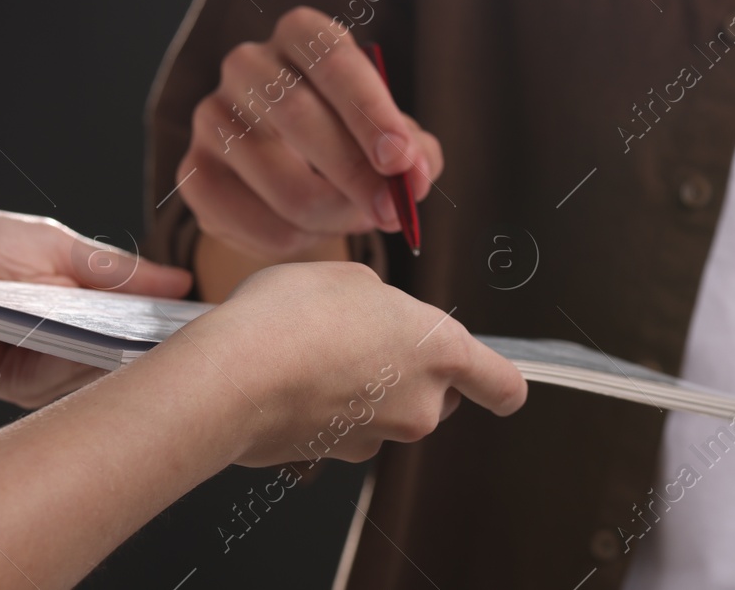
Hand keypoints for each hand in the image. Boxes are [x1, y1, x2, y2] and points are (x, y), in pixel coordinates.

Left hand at [0, 205, 191, 405]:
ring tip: (153, 351)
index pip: (139, 310)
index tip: (211, 320)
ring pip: (94, 374)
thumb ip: (112, 267)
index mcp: (77, 288)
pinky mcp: (4, 384)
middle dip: (154, 346)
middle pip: (124, 348)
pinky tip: (97, 359)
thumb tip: (179, 282)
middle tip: (193, 341)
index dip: (173, 318)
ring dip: (118, 363)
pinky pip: (53, 388)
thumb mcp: (47, 241)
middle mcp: (62, 329)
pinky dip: (74, 375)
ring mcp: (36, 359)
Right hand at [166, 262, 525, 466]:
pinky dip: (330, 409)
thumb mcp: (352, 280)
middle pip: (439, 394)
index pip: (502, 384)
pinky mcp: (336, 456)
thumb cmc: (292, 317)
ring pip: (389, 411)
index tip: (503, 389)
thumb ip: (384, 305)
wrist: (231, 378)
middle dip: (413, 372)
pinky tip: (294, 379)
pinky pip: (346, 427)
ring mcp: (379, 437)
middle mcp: (421, 403)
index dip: (503, 387)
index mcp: (441, 350)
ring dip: (366, 389)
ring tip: (316, 352)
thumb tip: (377, 321)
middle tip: (367, 338)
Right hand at [178, 7, 442, 260]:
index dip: (369, 112)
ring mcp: (211, 116)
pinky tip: (312, 230)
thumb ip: (415, 152)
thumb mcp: (393, 136)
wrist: (293, 175)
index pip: (333, 61)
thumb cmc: (353, 140)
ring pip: (280, 181)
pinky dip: (296, 239)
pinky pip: (253, 220)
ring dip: (333, 215)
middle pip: (297, 115)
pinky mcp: (192, 172)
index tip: (399, 159)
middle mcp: (247, 64)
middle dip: (355, 173)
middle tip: (391, 210)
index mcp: (301, 35)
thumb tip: (414, 178)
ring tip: (356, 218)